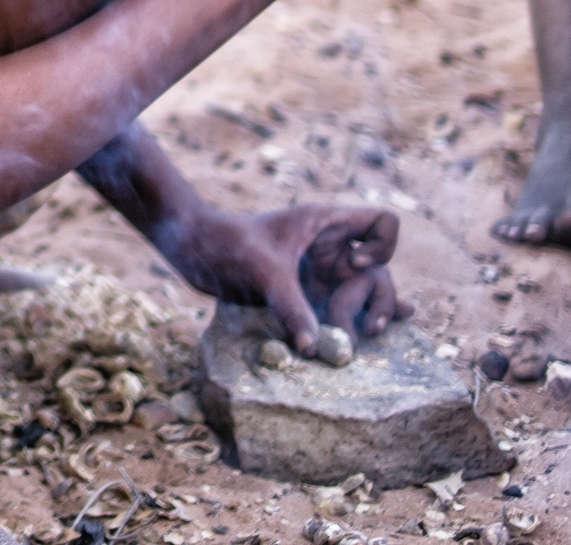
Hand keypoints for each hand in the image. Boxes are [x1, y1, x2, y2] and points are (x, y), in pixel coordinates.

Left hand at [163, 203, 409, 356]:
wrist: (188, 247)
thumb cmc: (224, 243)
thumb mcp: (261, 272)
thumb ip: (290, 306)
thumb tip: (313, 348)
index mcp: (325, 224)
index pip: (382, 222)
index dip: (382, 246)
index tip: (354, 264)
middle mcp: (329, 248)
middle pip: (379, 269)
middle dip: (379, 297)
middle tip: (363, 329)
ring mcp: (319, 272)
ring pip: (364, 293)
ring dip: (372, 314)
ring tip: (367, 335)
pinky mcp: (305, 294)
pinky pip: (341, 308)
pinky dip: (358, 320)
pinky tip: (379, 334)